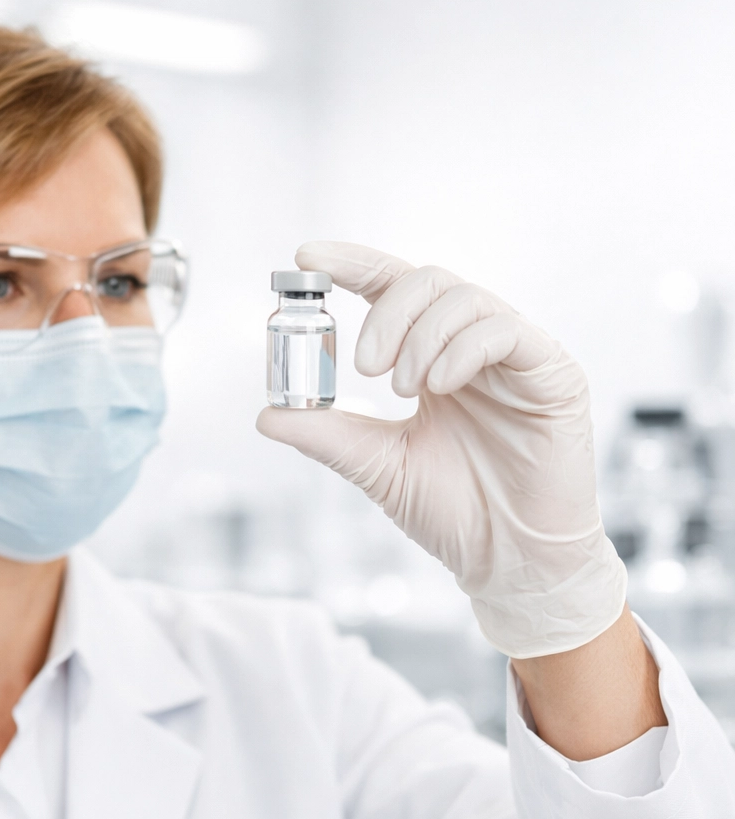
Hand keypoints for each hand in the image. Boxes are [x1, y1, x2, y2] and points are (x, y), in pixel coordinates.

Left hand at [257, 241, 626, 658]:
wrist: (507, 559)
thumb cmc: (451, 511)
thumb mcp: (376, 466)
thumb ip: (327, 434)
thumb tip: (267, 415)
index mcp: (429, 359)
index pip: (391, 288)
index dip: (351, 264)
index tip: (306, 259)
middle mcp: (470, 347)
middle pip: (426, 280)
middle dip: (385, 311)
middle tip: (363, 364)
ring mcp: (513, 357)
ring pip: (464, 297)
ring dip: (421, 335)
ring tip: (402, 389)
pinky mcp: (552, 373)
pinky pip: (507, 331)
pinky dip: (462, 348)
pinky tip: (440, 385)